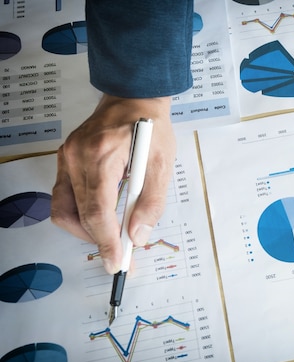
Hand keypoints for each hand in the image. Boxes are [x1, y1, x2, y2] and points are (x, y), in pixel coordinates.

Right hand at [51, 94, 175, 273]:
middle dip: (97, 240)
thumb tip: (137, 235)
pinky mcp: (65, 159)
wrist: (134, 98)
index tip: (116, 263)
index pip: (96, 211)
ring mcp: (66, 157)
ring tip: (111, 235)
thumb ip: (151, 202)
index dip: (106, 242)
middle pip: (76, 215)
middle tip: (119, 254)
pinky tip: (101, 215)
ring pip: (63, 209)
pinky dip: (80, 212)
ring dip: (85, 229)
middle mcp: (76, 157)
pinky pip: (64, 195)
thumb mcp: (162, 164)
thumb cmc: (151, 127)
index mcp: (101, 156)